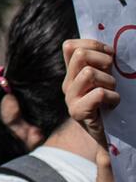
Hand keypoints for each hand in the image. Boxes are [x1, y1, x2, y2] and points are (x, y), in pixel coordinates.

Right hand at [62, 38, 119, 156]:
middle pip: (80, 55)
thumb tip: (111, 49)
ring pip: (89, 73)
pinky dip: (113, 97)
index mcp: (72, 73)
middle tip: (113, 74)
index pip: (70, 46)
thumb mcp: (106, 80)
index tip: (110, 54)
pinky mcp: (78, 112)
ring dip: (109, 81)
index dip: (93, 44)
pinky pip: (98, 94)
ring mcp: (70, 98)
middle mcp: (67, 84)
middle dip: (103, 60)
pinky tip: (113, 105)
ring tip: (113, 92)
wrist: (110, 137)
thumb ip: (102, 65)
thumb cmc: (112, 106)